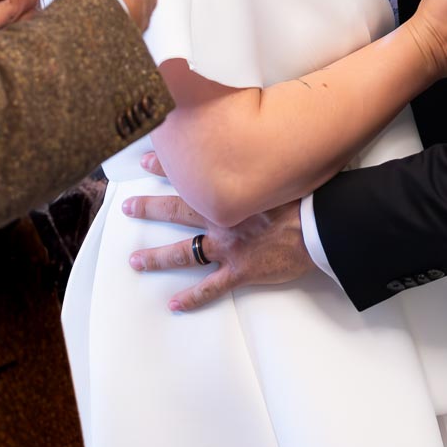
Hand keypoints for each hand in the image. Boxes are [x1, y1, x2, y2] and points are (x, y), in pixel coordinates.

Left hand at [123, 153, 311, 311]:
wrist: (318, 227)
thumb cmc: (303, 197)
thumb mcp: (277, 170)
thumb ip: (258, 162)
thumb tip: (255, 142)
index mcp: (228, 193)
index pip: (189, 176)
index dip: (166, 167)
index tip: (146, 160)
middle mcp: (220, 219)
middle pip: (176, 212)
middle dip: (149, 208)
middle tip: (128, 207)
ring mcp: (227, 247)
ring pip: (183, 253)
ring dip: (157, 257)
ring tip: (135, 260)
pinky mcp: (240, 271)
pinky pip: (210, 288)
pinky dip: (191, 298)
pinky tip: (174, 304)